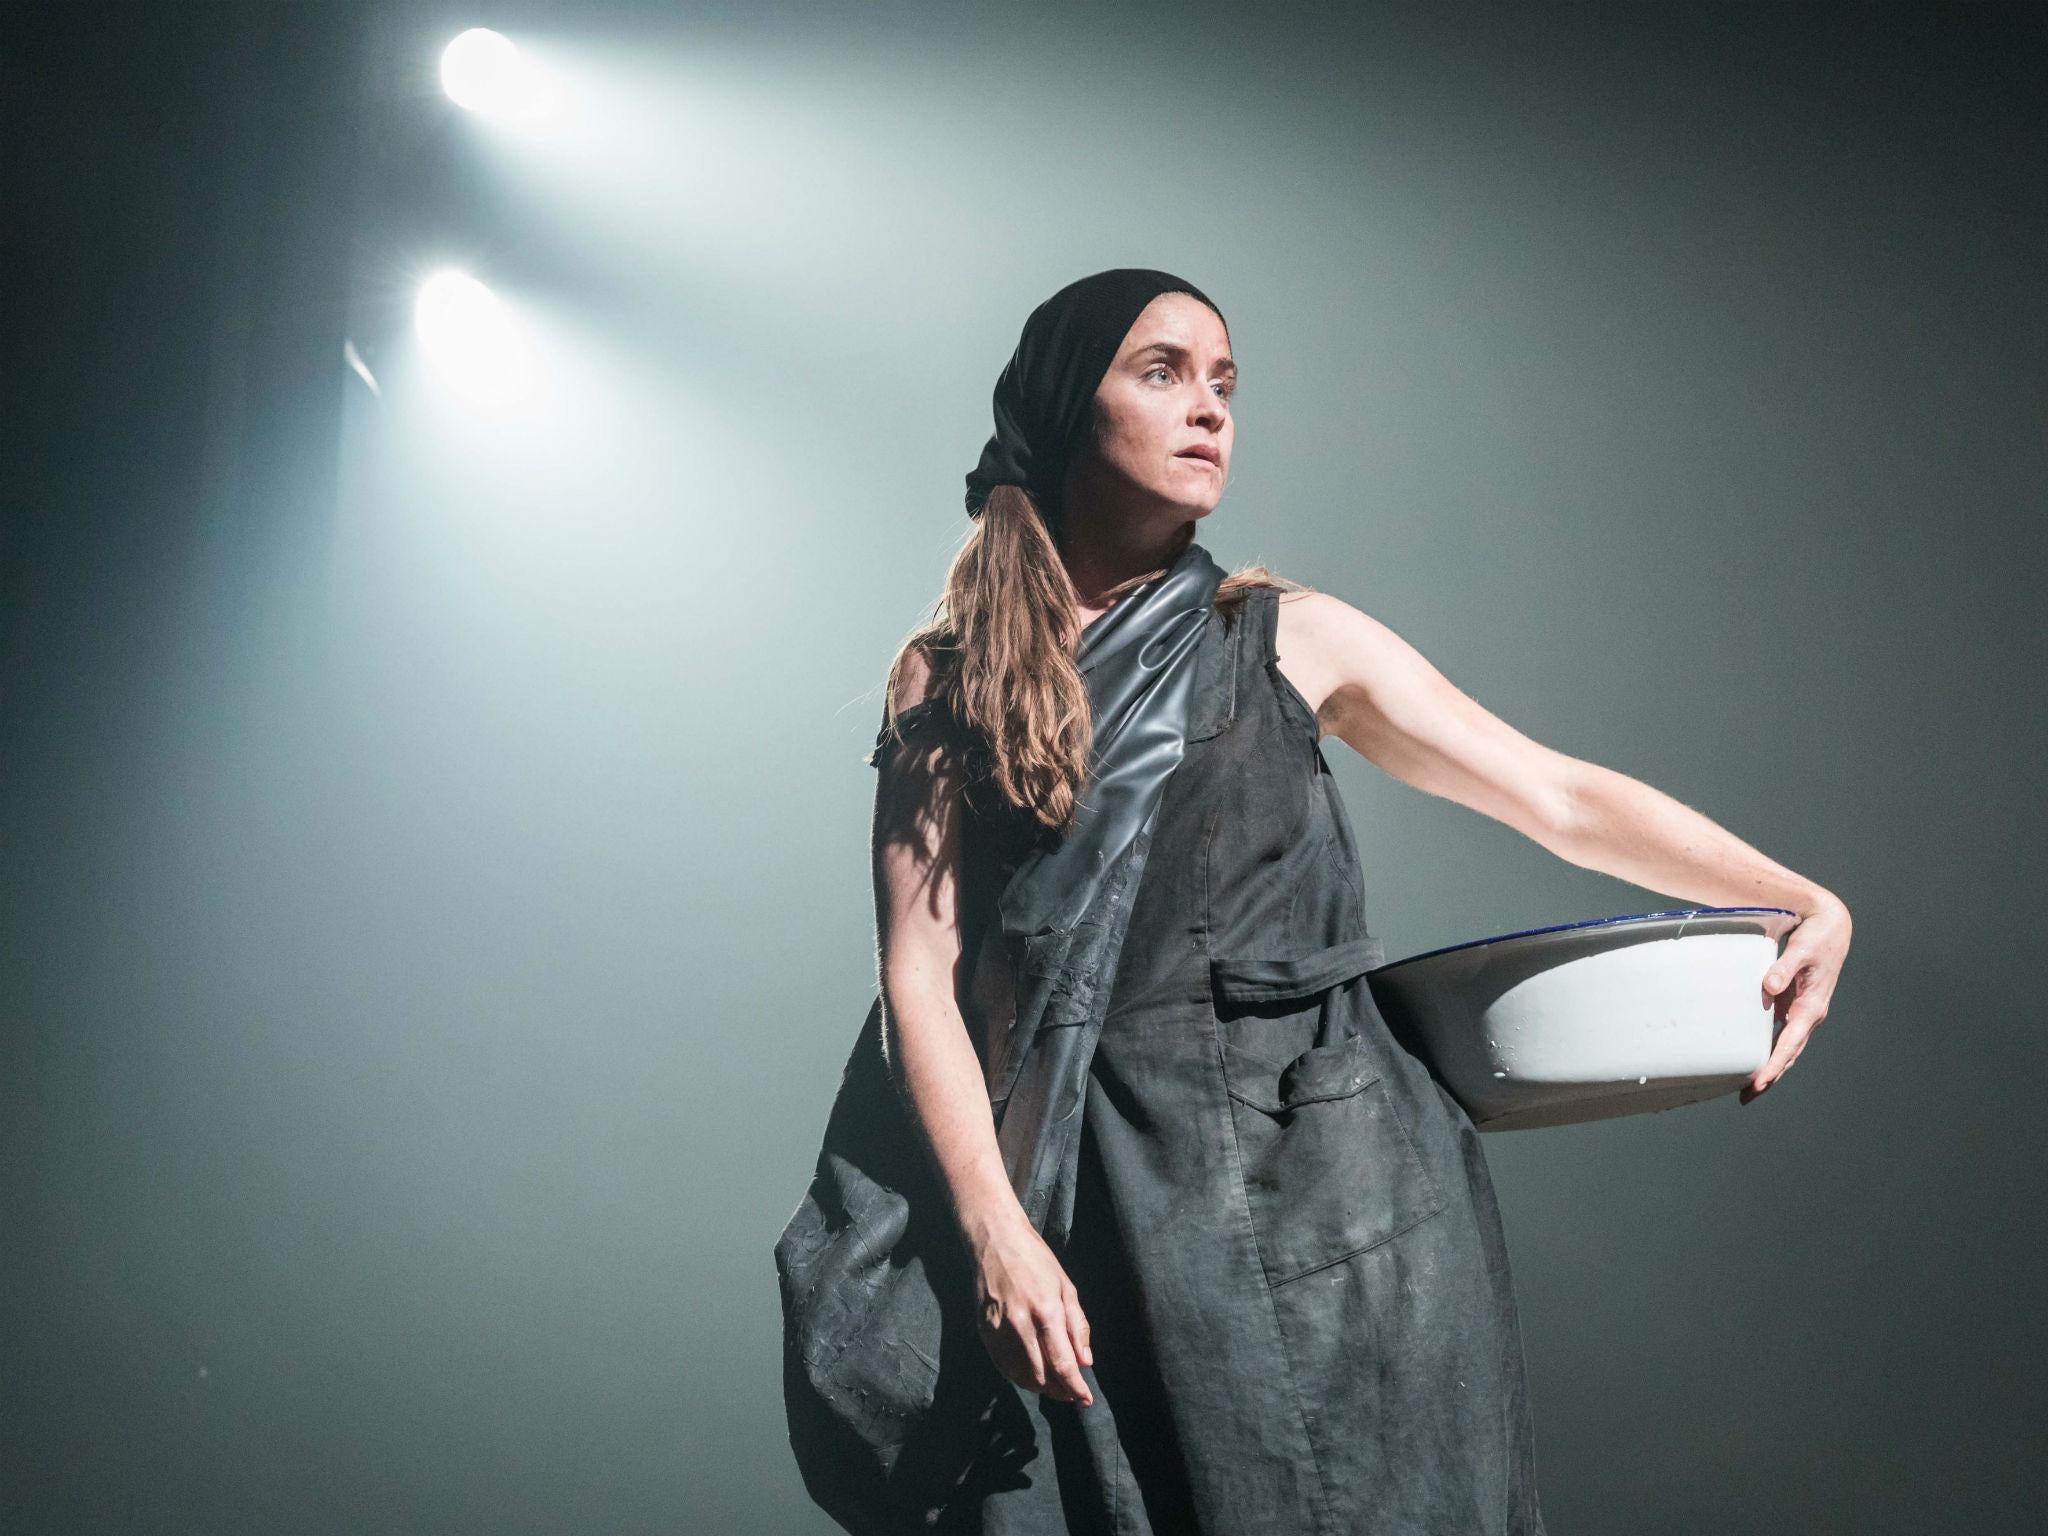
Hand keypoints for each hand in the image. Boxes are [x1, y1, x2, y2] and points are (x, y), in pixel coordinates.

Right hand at [961, 1207, 1094, 1405]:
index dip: (1075, 1387)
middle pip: (1042, 1375)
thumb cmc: (1035, 1260)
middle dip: (1060, 1390)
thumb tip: (1085, 1361)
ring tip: (1055, 1387)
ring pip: (1021, 1375)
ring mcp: (998, 1329)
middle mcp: (1021, 1324)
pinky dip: (1019, 1376)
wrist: (995, 1240)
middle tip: (1072, 1392)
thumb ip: (1077, 1325)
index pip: (1063, 1363)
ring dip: (1041, 1387)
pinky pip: (1003, 1366)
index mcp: (1047, 1311)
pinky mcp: (984, 1330)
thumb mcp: (1066, 1286)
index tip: (1085, 1400)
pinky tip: (1031, 1375)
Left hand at [1742, 892, 1851, 1103]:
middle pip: (1789, 1053)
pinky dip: (1769, 1047)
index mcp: (1812, 1006)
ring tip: (1748, 1088)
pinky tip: (1754, 1056)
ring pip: (1786, 1047)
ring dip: (1770, 1067)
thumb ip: (1784, 968)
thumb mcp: (1801, 950)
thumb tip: (1769, 988)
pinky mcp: (1795, 1005)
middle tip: (1747, 1096)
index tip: (1759, 1081)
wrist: (1831, 926)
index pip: (1790, 1042)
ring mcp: (1803, 1012)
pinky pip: (1781, 1033)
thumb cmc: (1817, 937)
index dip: (1774, 1063)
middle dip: (1771, 1075)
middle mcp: (1809, 1014)